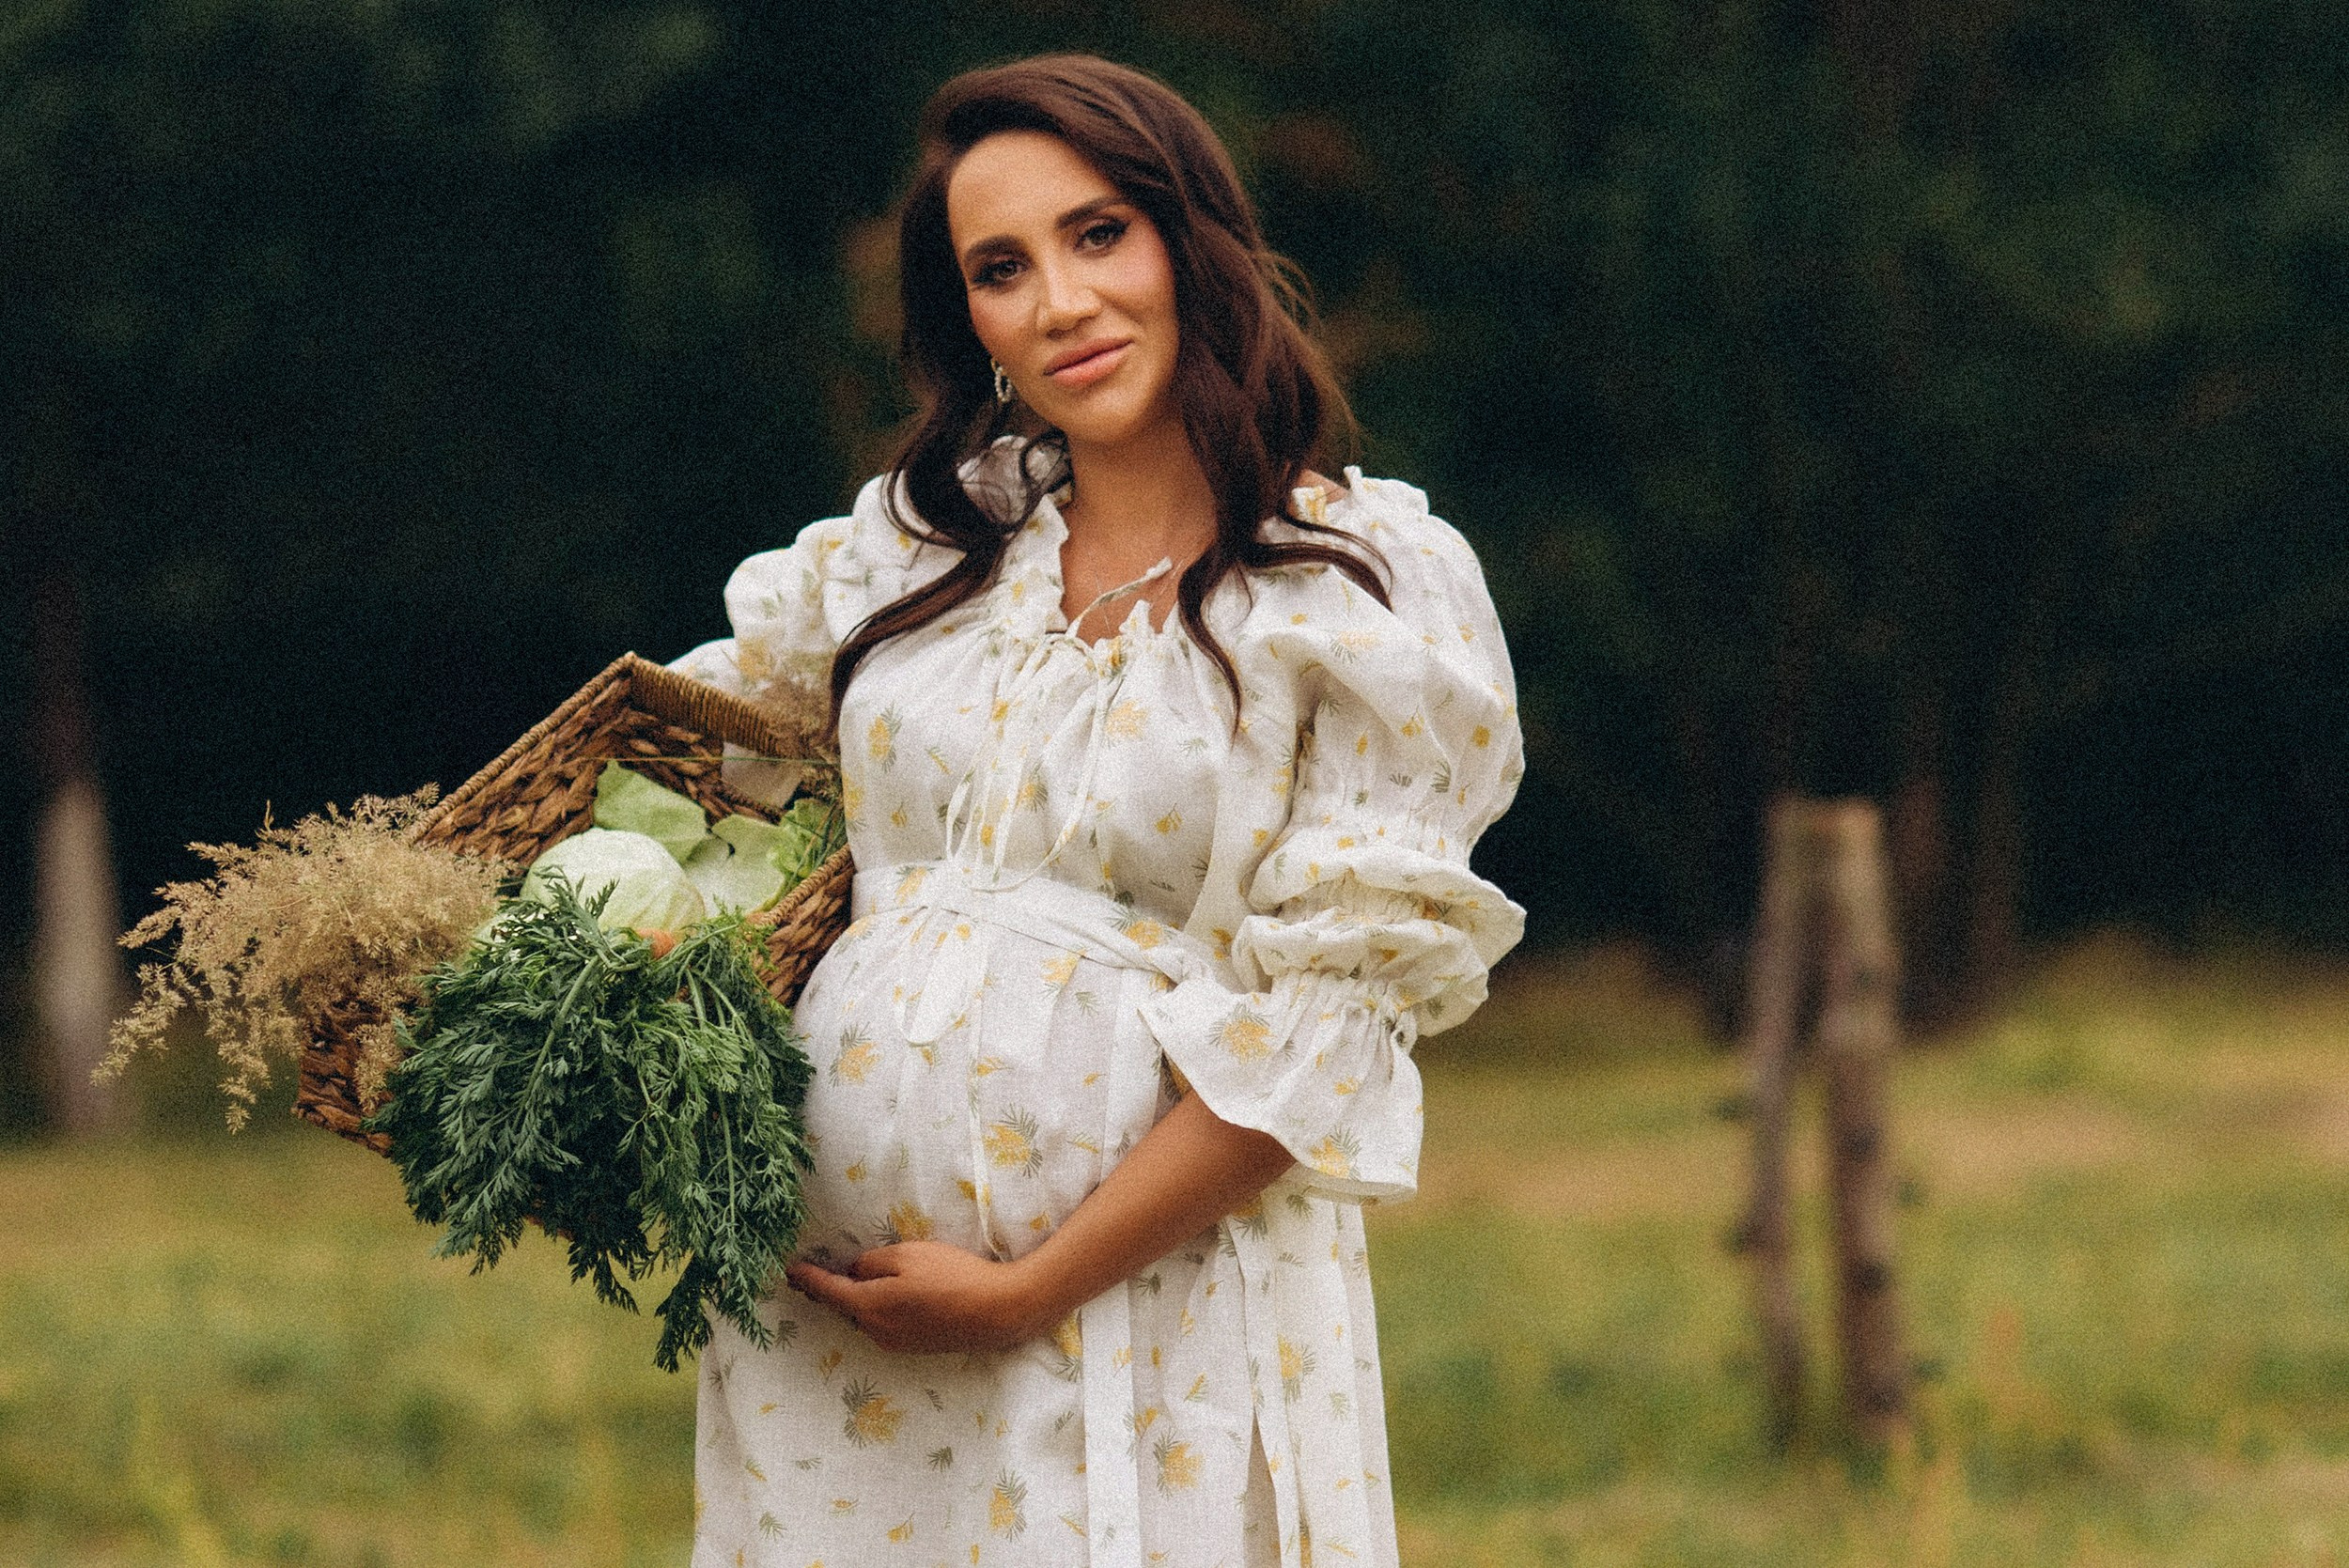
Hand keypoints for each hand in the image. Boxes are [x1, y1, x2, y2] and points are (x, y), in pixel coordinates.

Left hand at [784, 1241, 1051, 1354]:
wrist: (998, 1311)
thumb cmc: (952, 1276)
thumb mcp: (907, 1255)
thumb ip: (872, 1263)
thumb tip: (856, 1273)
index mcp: (869, 1306)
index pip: (828, 1291)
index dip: (807, 1279)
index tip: (789, 1270)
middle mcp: (875, 1330)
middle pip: (846, 1306)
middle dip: (830, 1291)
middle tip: (810, 1275)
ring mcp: (895, 1342)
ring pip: (866, 1315)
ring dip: (858, 1300)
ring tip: (855, 1280)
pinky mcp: (914, 1346)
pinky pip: (885, 1323)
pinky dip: (879, 1308)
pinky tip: (893, 1295)